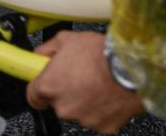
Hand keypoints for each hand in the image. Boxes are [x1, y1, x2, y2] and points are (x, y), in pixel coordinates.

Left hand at [26, 32, 144, 134]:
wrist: (132, 68)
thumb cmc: (101, 52)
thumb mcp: (66, 39)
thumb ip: (46, 50)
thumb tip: (40, 55)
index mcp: (49, 86)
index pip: (32, 96)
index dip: (39, 89)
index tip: (45, 83)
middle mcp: (63, 107)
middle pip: (58, 103)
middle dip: (66, 91)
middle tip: (80, 76)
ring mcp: (83, 119)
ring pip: (79, 111)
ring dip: (85, 100)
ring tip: (98, 82)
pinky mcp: (103, 127)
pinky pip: (98, 118)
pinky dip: (102, 109)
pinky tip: (109, 93)